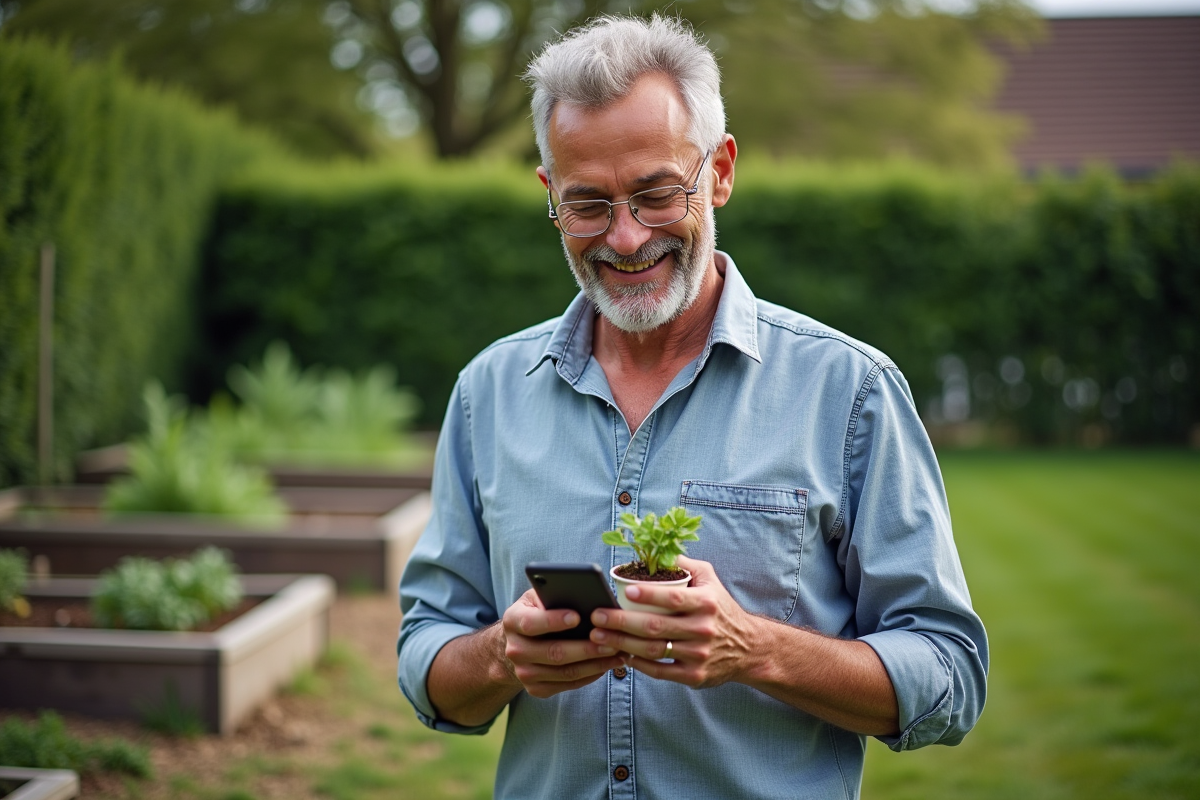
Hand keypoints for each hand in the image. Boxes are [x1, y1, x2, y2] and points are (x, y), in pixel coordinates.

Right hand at [501, 589, 628, 697]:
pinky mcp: (536, 689)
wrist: (517, 643)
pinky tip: (607, 664)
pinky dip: (590, 675)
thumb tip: (586, 597)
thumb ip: (555, 594)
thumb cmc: (537, 612)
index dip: (554, 621)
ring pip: (565, 672)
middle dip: (586, 648)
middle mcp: (515, 650)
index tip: (578, 616)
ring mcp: (524, 673)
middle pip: (554, 652)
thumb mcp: (539, 597)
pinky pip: (568, 684)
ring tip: (618, 654)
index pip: (531, 623)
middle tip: (612, 641)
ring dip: (595, 664)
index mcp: (513, 621)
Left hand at [588, 556, 761, 688]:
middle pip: (655, 626)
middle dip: (620, 621)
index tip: (624, 591)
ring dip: (622, 644)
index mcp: (706, 603)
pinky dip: (638, 665)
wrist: (749, 648)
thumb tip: (653, 549)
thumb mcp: (710, 579)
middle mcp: (703, 629)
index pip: (673, 598)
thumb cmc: (721, 608)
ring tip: (598, 637)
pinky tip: (621, 655)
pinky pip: (660, 671)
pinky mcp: (695, 677)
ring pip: (653, 650)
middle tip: (596, 616)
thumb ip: (683, 563)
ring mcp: (699, 655)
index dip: (648, 595)